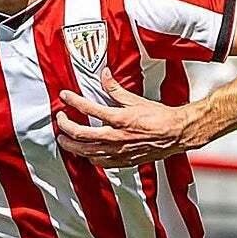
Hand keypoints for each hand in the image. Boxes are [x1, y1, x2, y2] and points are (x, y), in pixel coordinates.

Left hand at [56, 68, 197, 167]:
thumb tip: (104, 75)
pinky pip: (100, 162)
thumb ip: (115, 88)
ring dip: (72, 145)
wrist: (175, 134)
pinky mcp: (123, 161)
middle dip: (66, 127)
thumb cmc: (159, 117)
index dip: (73, 101)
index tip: (64, 96)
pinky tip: (85, 153)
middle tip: (60, 121)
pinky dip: (89, 157)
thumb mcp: (135, 99)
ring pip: (86, 152)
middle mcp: (116, 137)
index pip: (88, 109)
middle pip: (81, 135)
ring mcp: (118, 151)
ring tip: (65, 140)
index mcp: (119, 119)